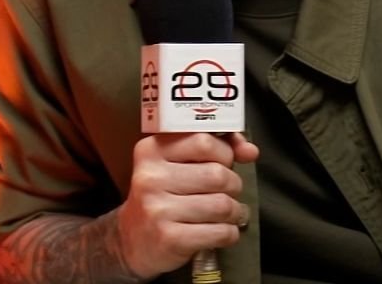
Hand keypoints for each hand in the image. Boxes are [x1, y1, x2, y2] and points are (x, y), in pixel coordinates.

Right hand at [116, 132, 258, 278]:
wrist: (130, 240)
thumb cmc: (162, 196)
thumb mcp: (177, 164)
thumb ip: (213, 150)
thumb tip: (250, 151)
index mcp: (152, 151)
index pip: (204, 141)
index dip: (225, 152)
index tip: (226, 162)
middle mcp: (151, 177)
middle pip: (218, 174)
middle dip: (233, 185)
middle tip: (227, 192)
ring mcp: (158, 209)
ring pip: (223, 205)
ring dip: (235, 212)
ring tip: (228, 214)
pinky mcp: (169, 238)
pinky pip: (220, 232)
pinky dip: (229, 233)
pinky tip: (221, 232)